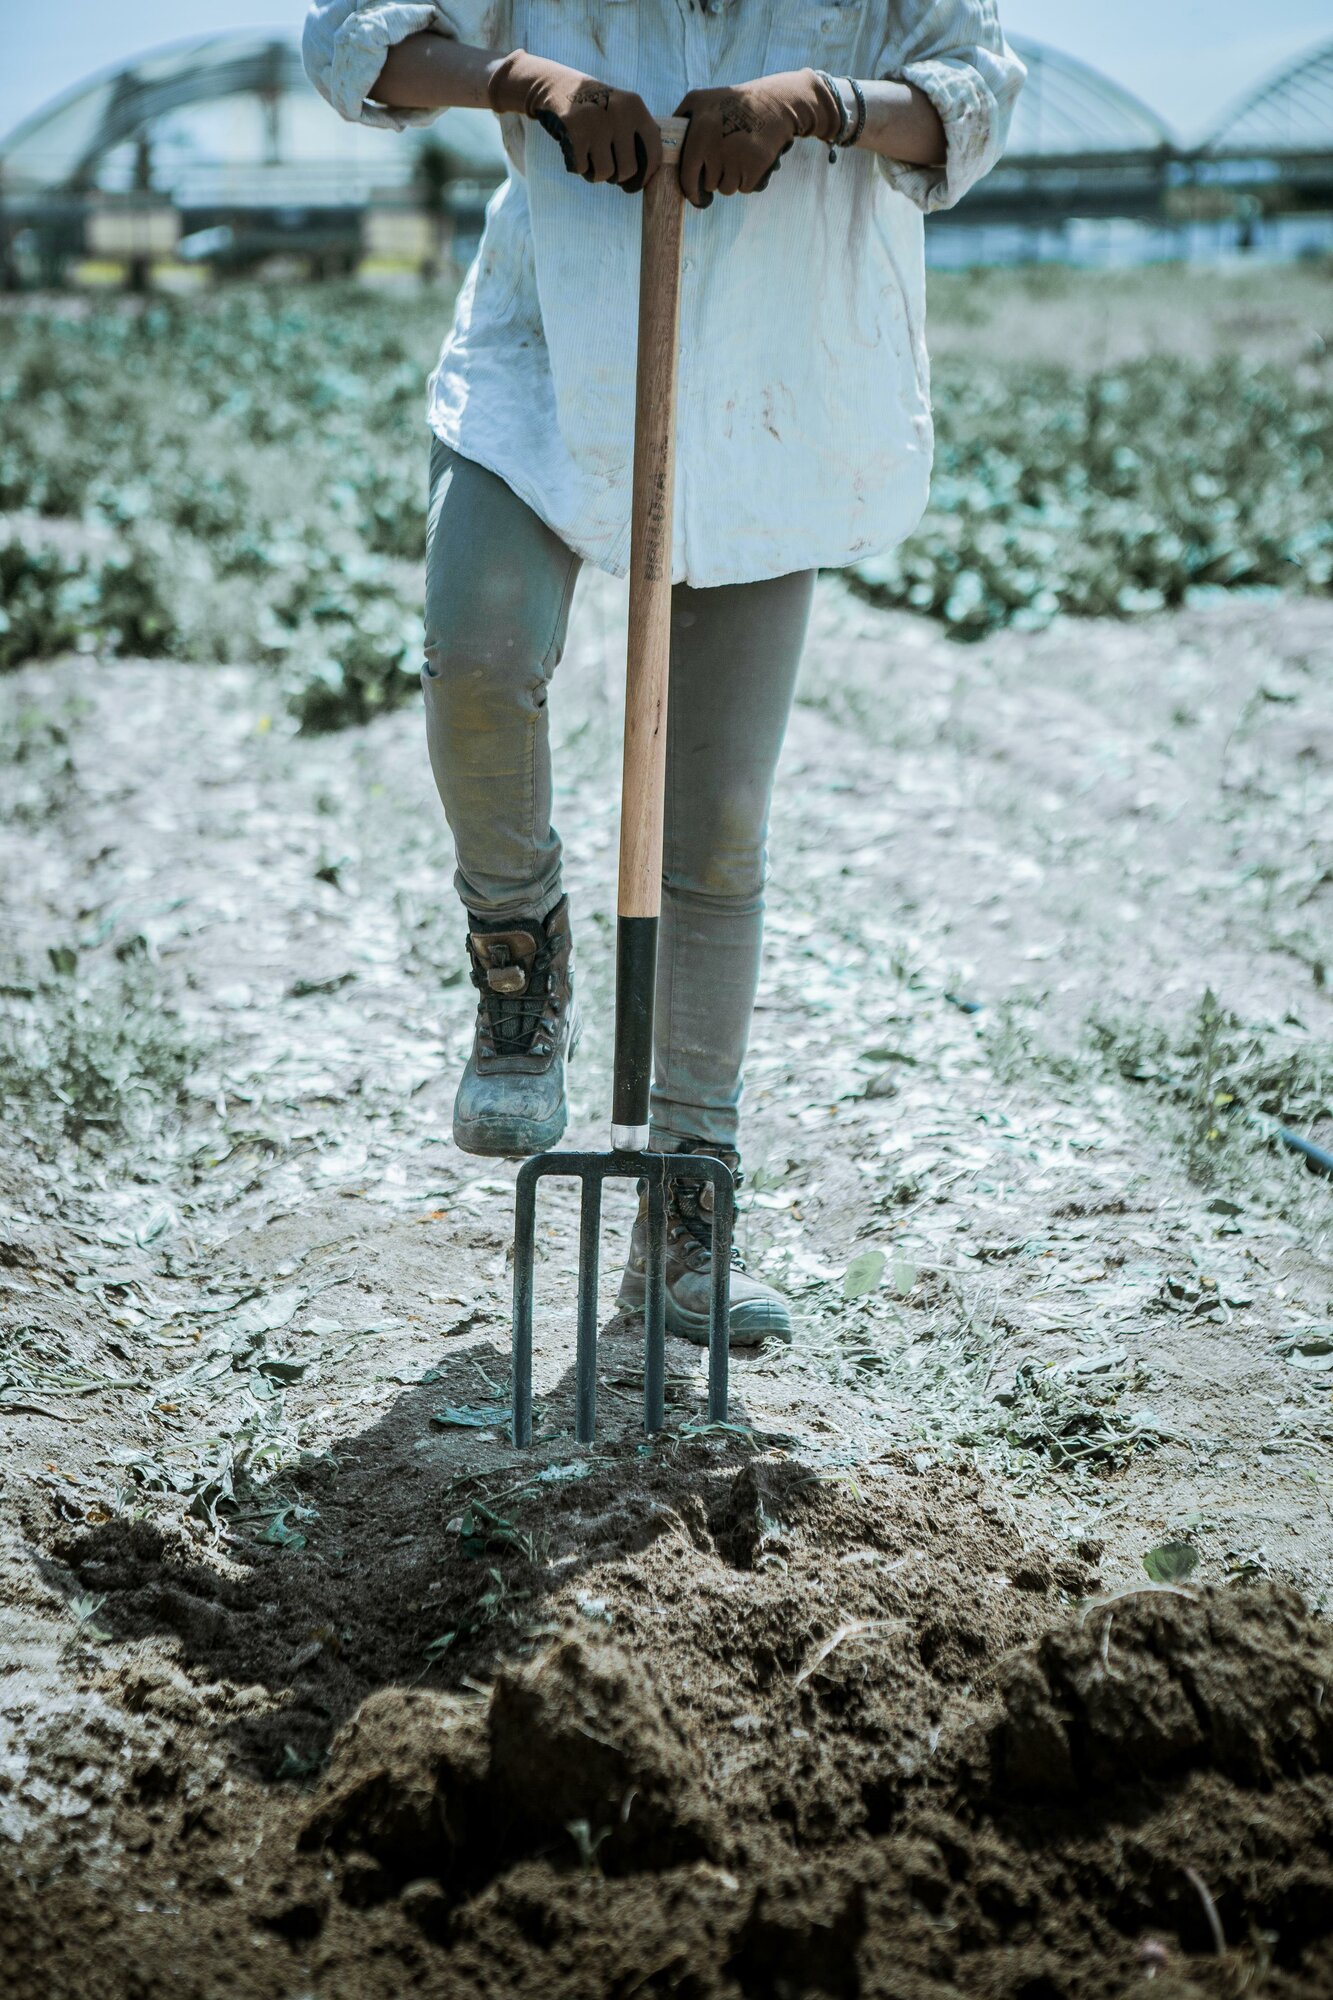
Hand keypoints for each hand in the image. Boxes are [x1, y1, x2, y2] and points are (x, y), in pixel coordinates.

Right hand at [487, 50, 661, 191]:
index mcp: (636, 108)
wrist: (556, 85)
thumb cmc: (595, 109)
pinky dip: (577, 166)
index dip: (645, 176)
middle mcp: (620, 113)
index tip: (635, 183)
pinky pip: (582, 169)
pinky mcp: (575, 132)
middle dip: (617, 176)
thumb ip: (638, 136)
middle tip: (607, 167)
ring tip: (589, 157)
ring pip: (605, 173)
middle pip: (628, 170)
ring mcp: (597, 122)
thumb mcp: (622, 110)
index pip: (653, 153)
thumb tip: (649, 175)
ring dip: (595, 173)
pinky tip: (574, 150)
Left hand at [673, 68, 840, 207]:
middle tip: (725, 160)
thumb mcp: (699, 99)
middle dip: (715, 178)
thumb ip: (680, 119)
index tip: (696, 196)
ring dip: (732, 180)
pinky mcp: (755, 166)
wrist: (773, 103)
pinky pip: (745, 188)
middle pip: (710, 185)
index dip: (691, 191)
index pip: (688, 178)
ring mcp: (736, 158)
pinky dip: (748, 180)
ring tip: (738, 157)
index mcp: (699, 133)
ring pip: (727, 189)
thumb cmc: (732, 101)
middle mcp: (716, 147)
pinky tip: (751, 160)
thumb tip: (663, 142)